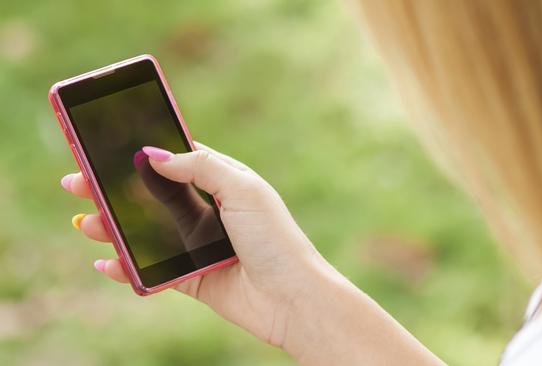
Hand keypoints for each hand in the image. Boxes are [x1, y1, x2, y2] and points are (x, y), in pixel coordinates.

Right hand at [61, 141, 332, 347]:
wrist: (293, 298)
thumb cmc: (275, 239)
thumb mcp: (243, 189)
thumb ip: (201, 166)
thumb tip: (154, 154)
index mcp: (223, 183)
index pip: (175, 160)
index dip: (142, 153)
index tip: (106, 145)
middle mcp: (208, 211)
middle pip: (150, 196)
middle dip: (113, 189)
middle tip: (76, 182)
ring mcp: (197, 244)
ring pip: (144, 232)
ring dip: (112, 226)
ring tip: (86, 222)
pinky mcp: (191, 277)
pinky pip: (151, 270)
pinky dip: (127, 267)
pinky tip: (105, 261)